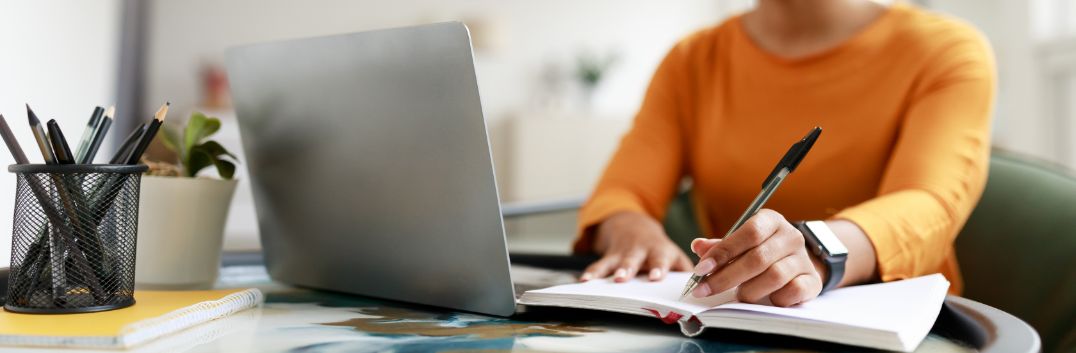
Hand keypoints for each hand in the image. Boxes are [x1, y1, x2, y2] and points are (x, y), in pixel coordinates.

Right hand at [581, 211, 692, 281]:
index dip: (658, 268)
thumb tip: (702, 286)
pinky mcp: (609, 255)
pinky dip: (591, 272)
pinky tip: (583, 281)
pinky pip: (598, 264)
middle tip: (622, 279)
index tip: (656, 277)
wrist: (633, 225)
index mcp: (660, 251)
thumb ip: (685, 270)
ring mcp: (623, 252)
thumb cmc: (658, 248)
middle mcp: (640, 250)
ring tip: (596, 280)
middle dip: (627, 269)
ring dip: (606, 271)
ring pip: (614, 262)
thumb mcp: (674, 254)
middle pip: (633, 260)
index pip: (661, 259)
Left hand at [690, 209, 824, 306]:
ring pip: (774, 277)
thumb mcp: (740, 242)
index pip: (749, 233)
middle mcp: (790, 237)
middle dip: (725, 278)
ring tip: (738, 294)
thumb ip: (719, 246)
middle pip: (758, 258)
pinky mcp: (813, 281)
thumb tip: (698, 246)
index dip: (723, 252)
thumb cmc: (761, 250)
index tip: (701, 269)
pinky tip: (764, 298)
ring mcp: (803, 259)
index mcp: (771, 221)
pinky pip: (792, 292)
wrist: (796, 260)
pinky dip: (774, 298)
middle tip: (704, 290)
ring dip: (749, 290)